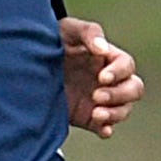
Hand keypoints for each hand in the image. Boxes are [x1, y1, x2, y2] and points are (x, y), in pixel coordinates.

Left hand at [60, 18, 141, 137]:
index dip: (119, 72)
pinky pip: (104, 127)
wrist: (26, 66)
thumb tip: (103, 49)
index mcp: (108, 59)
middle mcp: (108, 80)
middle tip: (96, 95)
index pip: (127, 66)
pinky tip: (103, 130)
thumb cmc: (52, 40)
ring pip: (124, 110)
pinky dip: (106, 129)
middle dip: (120, 95)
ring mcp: (99, 99)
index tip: (102, 76)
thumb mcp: (67, 30)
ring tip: (96, 113)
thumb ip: (88, 33)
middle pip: (133, 89)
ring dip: (115, 113)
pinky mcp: (86, 116)